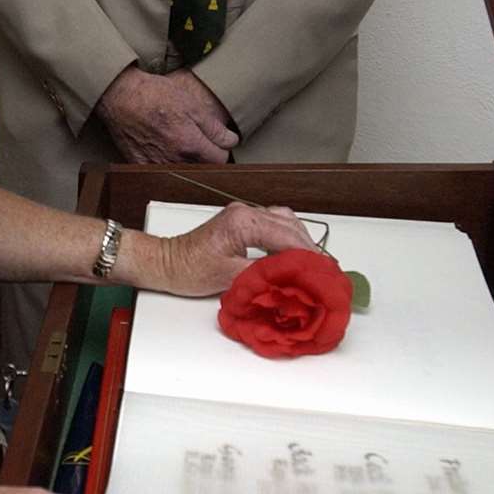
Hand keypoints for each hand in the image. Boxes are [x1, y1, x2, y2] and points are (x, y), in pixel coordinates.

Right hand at [95, 66, 238, 163]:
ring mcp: (156, 166)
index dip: (222, 148)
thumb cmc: (154, 95)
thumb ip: (214, 127)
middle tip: (199, 138)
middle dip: (206, 156)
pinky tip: (163, 147)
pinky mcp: (141, 166)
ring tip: (179, 140)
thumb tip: (231, 141)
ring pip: (183, 172)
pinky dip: (166, 162)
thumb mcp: (191, 105)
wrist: (120, 97)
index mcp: (190, 145)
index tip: (218, 140)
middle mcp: (174, 161)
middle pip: (203, 168)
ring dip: (187, 160)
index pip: (221, 159)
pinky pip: (161, 171)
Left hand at [154, 201, 316, 298]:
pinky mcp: (242, 222)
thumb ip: (263, 275)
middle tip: (326, 270)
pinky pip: (275, 224)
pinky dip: (289, 239)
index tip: (325, 271)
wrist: (166, 263)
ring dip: (301, 242)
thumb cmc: (189, 270)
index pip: (287, 237)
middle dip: (310, 249)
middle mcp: (246, 212)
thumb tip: (289, 280)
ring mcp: (244, 214)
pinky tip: (295, 255)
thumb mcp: (229, 277)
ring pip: (285, 222)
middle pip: (291, 226)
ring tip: (314, 264)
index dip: (310, 255)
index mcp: (243, 223)